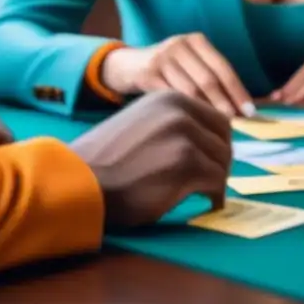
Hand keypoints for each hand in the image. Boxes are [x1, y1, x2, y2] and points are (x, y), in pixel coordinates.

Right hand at [71, 90, 231, 229]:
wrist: (80, 181)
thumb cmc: (106, 161)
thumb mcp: (143, 125)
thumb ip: (173, 126)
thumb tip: (208, 142)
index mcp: (170, 99)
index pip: (216, 118)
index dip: (218, 143)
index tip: (213, 162)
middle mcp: (180, 111)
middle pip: (224, 139)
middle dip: (221, 162)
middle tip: (213, 183)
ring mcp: (184, 136)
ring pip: (222, 161)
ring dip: (216, 181)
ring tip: (206, 195)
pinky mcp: (186, 164)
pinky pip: (216, 182)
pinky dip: (214, 196)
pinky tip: (207, 205)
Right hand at [101, 33, 254, 117]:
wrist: (127, 65)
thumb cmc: (169, 69)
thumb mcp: (190, 63)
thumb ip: (211, 77)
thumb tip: (242, 107)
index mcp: (196, 41)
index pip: (223, 67)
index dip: (237, 90)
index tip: (250, 111)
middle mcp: (180, 45)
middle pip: (208, 79)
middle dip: (224, 104)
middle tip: (235, 124)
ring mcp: (162, 58)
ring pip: (189, 90)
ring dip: (205, 111)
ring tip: (216, 127)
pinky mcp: (147, 74)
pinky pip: (170, 97)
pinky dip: (184, 111)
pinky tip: (192, 124)